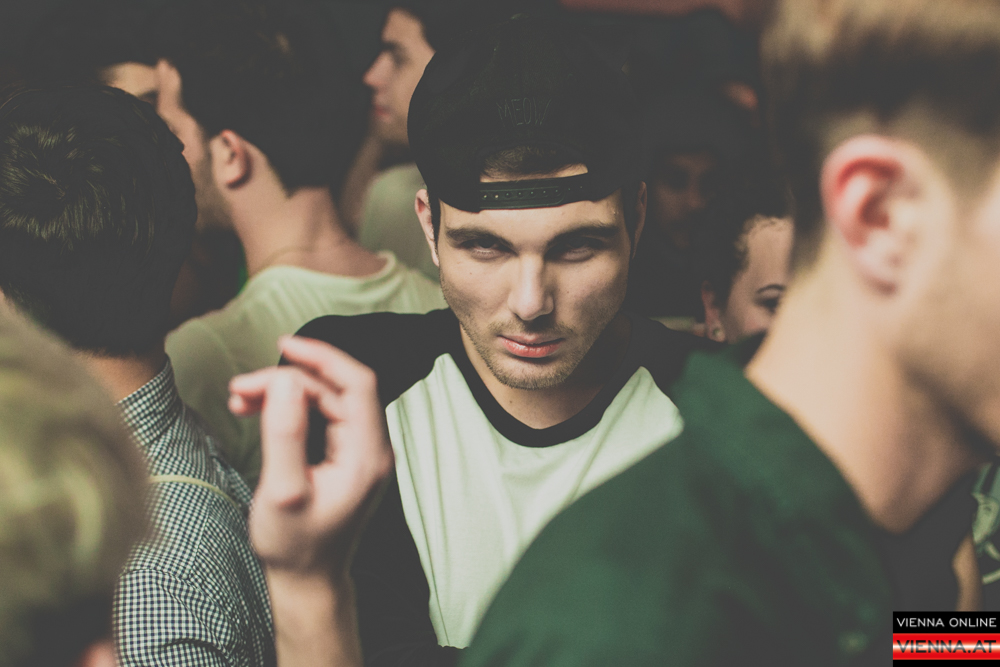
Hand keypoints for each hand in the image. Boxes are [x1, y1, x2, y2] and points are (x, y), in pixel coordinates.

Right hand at [229, 336, 393, 577]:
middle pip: (337, 389)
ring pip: (326, 400)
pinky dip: (291, 409)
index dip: (323, 356)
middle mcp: (373, 449)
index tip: (284, 345)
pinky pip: (322, 417)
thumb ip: (286, 434)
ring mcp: (361, 453)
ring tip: (239, 398)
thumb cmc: (295, 546)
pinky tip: (255, 410)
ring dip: (284, 392)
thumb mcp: (282, 491)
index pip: (358, 383)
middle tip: (241, 386)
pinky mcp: (345, 457)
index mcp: (367, 456)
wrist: (307, 581)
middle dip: (289, 379)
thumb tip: (285, 382)